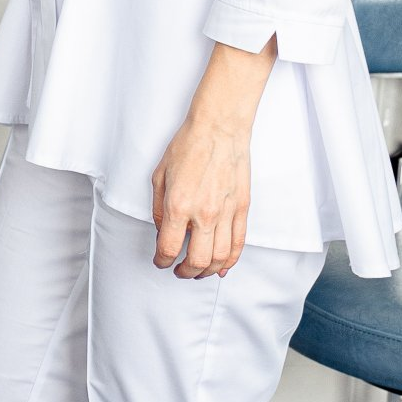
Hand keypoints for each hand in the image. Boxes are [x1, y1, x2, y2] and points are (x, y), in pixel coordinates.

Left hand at [150, 115, 250, 277]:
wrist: (218, 130)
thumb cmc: (187, 146)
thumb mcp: (159, 175)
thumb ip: (159, 207)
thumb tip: (162, 230)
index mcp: (179, 205)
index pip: (169, 247)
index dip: (162, 260)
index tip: (160, 261)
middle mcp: (204, 214)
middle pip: (197, 260)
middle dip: (185, 272)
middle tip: (179, 271)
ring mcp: (226, 214)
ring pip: (220, 258)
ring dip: (208, 271)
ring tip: (198, 272)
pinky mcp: (242, 210)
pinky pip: (239, 244)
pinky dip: (231, 261)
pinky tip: (222, 267)